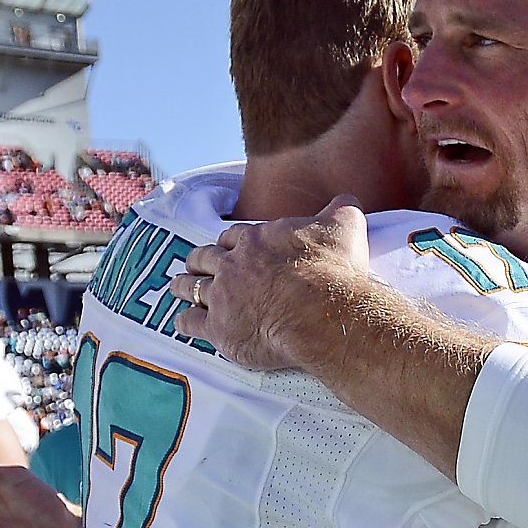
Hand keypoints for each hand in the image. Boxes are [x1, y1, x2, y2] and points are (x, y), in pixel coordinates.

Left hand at [176, 198, 380, 371]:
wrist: (324, 310)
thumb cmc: (333, 269)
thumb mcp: (345, 225)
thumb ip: (342, 208)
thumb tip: (348, 198)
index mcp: (257, 239)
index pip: (234, 236)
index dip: (231, 242)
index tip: (230, 247)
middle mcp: (234, 264)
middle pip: (206, 257)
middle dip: (200, 260)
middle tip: (196, 264)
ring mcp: (222, 295)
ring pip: (192, 287)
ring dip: (184, 286)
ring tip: (179, 287)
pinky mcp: (219, 328)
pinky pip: (191, 323)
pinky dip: (185, 321)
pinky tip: (183, 322)